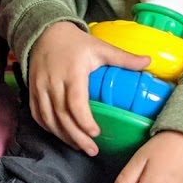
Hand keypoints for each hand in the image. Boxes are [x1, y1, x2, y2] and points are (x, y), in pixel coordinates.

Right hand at [28, 21, 149, 155]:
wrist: (45, 32)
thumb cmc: (75, 43)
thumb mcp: (100, 47)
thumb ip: (123, 58)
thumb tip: (149, 61)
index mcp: (72, 72)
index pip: (75, 101)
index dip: (84, 120)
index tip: (96, 133)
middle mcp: (53, 81)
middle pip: (62, 115)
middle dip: (77, 136)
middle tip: (92, 150)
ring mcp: (40, 86)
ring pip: (48, 118)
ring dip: (63, 136)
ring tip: (79, 147)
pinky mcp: (32, 89)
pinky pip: (37, 114)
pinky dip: (48, 128)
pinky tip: (61, 135)